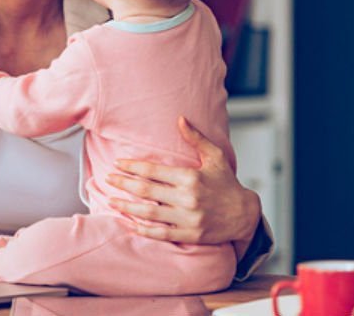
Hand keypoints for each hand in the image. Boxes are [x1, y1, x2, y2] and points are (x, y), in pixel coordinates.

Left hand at [107, 116, 260, 247]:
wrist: (245, 215)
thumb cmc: (227, 183)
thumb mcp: (215, 156)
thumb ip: (196, 138)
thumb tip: (180, 118)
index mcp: (190, 178)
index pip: (153, 171)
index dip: (132, 167)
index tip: (118, 164)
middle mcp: (188, 198)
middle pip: (146, 191)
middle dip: (124, 184)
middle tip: (108, 178)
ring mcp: (188, 219)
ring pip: (149, 213)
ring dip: (127, 207)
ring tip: (111, 201)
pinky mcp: (190, 235)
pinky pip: (162, 233)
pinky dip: (144, 230)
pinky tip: (130, 224)